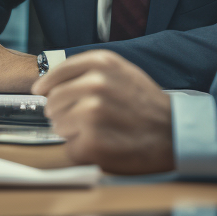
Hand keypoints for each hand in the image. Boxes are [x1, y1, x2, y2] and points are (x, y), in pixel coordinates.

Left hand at [33, 51, 172, 174]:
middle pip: (52, 102)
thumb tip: (48, 85)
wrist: (174, 133)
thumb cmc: (146, 104)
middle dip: (64, 113)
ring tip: (100, 131)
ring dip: (73, 133)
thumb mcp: (122, 72)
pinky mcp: (93, 143)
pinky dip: (82, 151)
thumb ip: (88, 72)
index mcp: (101, 63)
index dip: (48, 86)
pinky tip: (103, 146)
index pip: (56, 74)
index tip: (42, 92)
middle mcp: (95, 84)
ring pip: (58, 126)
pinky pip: (69, 149)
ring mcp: (92, 114)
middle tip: (88, 119)